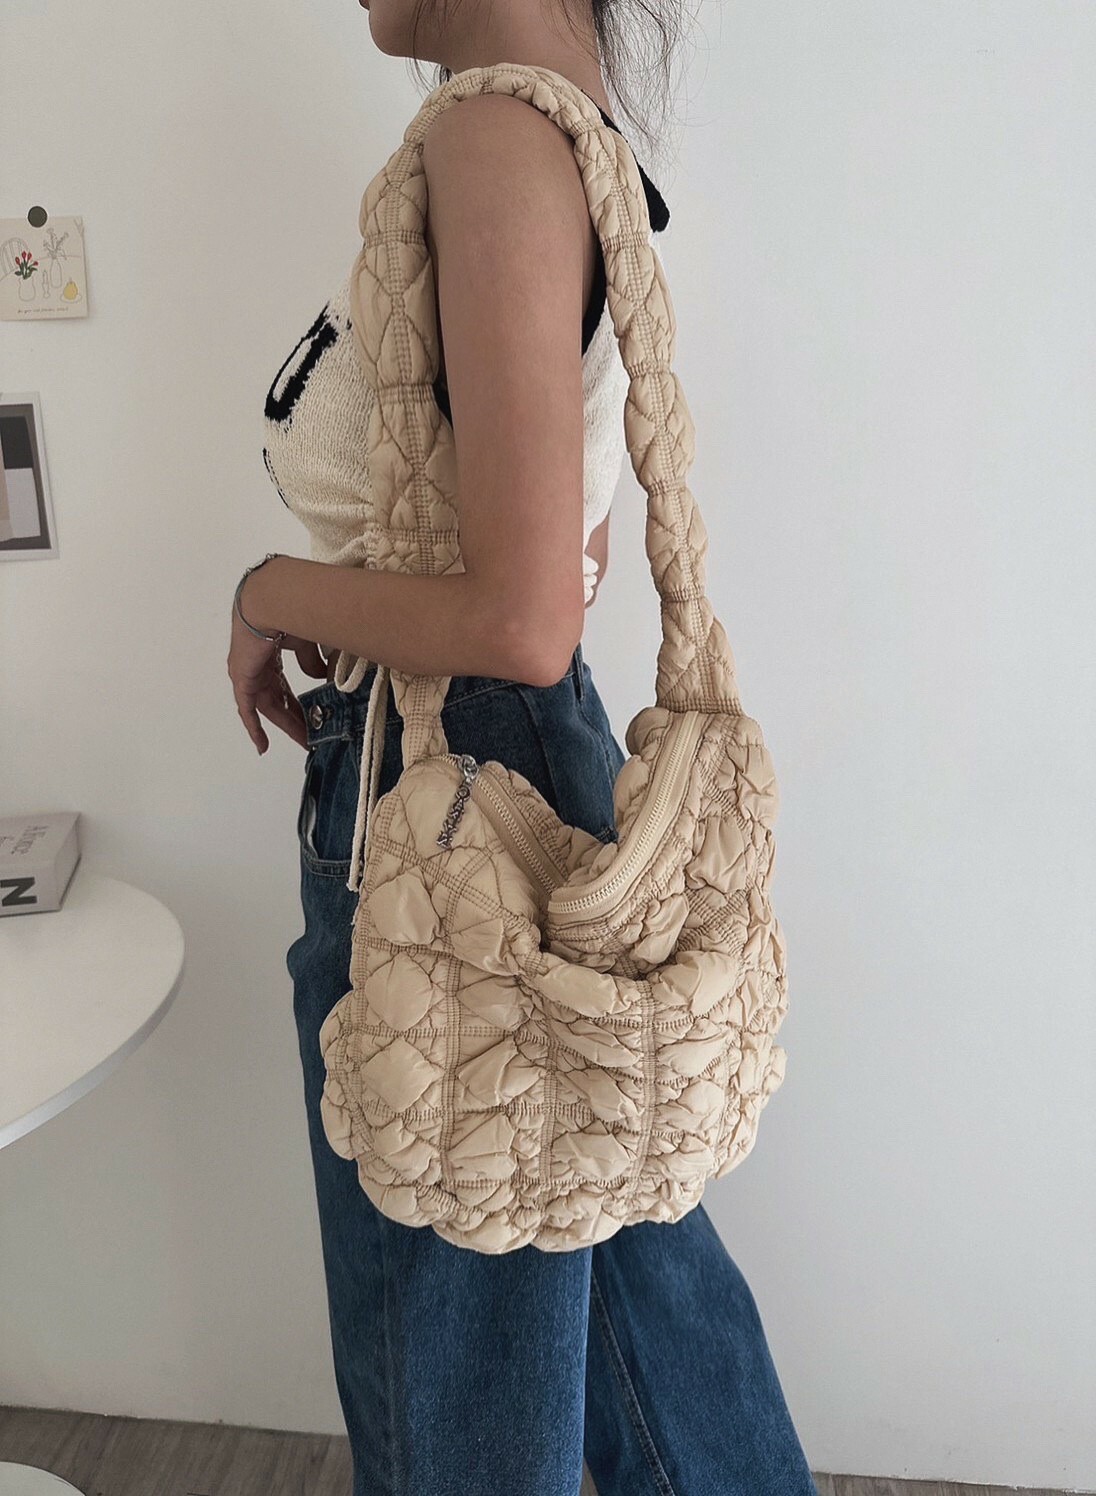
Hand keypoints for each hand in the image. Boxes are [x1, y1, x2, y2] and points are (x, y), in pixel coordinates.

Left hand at [228, 602, 327, 753]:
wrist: (273, 601)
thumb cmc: (291, 613)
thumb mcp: (306, 642)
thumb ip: (311, 661)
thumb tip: (320, 677)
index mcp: (271, 654)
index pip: (285, 686)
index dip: (298, 703)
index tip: (313, 718)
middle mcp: (257, 666)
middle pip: (278, 700)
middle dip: (296, 718)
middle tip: (312, 736)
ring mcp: (248, 674)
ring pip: (268, 707)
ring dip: (286, 725)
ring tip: (303, 742)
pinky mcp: (242, 679)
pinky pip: (247, 710)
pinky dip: (254, 728)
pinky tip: (262, 746)